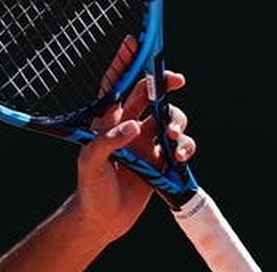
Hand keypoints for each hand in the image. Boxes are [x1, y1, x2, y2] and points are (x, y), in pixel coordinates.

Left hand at [71, 69, 195, 244]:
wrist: (103, 221)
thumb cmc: (90, 191)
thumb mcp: (90, 164)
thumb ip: (107, 142)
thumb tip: (134, 126)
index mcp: (108, 124)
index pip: (116, 87)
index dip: (125, 65)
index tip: (134, 46)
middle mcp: (129, 129)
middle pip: (151, 95)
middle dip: (166, 84)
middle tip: (177, 81)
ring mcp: (147, 143)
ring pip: (171, 118)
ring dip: (178, 122)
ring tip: (172, 139)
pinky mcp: (162, 161)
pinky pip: (182, 145)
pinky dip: (186, 147)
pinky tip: (179, 157)